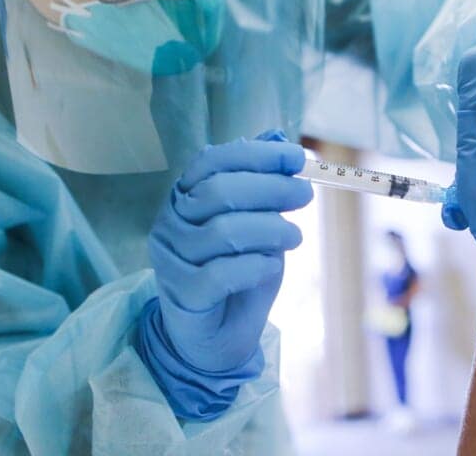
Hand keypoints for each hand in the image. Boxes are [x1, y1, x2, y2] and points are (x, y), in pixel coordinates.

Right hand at [137, 130, 312, 419]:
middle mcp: (170, 222)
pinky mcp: (181, 295)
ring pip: (223, 232)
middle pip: (218, 192)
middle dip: (270, 188)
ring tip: (295, 237)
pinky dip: (253, 266)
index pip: (213, 161)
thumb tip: (279, 137)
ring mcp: (170, 259)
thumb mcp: (258, 223)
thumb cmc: (238, 273)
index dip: (257, 156)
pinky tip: (269, 267)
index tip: (297, 158)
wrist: (218, 338)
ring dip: (270, 230)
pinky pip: (219, 274)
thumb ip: (262, 184)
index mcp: (185, 196)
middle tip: (304, 196)